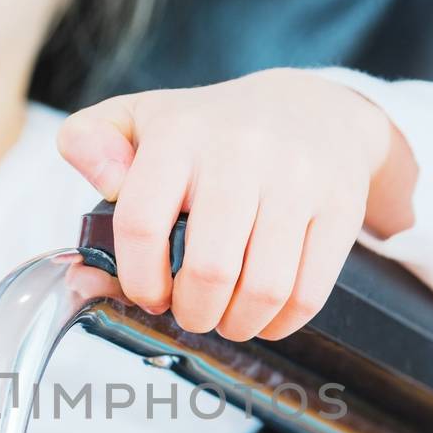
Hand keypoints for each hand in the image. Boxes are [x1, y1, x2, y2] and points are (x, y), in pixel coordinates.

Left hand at [58, 69, 409, 342]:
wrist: (315, 108)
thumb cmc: (214, 132)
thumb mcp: (142, 120)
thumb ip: (90, 143)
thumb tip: (101, 183)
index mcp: (181, 133)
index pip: (141, 223)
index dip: (138, 278)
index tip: (149, 293)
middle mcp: (242, 150)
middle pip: (208, 269)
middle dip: (193, 312)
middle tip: (191, 313)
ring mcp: (299, 178)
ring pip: (264, 289)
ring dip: (237, 324)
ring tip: (226, 318)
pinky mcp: (342, 206)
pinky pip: (309, 292)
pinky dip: (280, 322)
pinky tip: (264, 316)